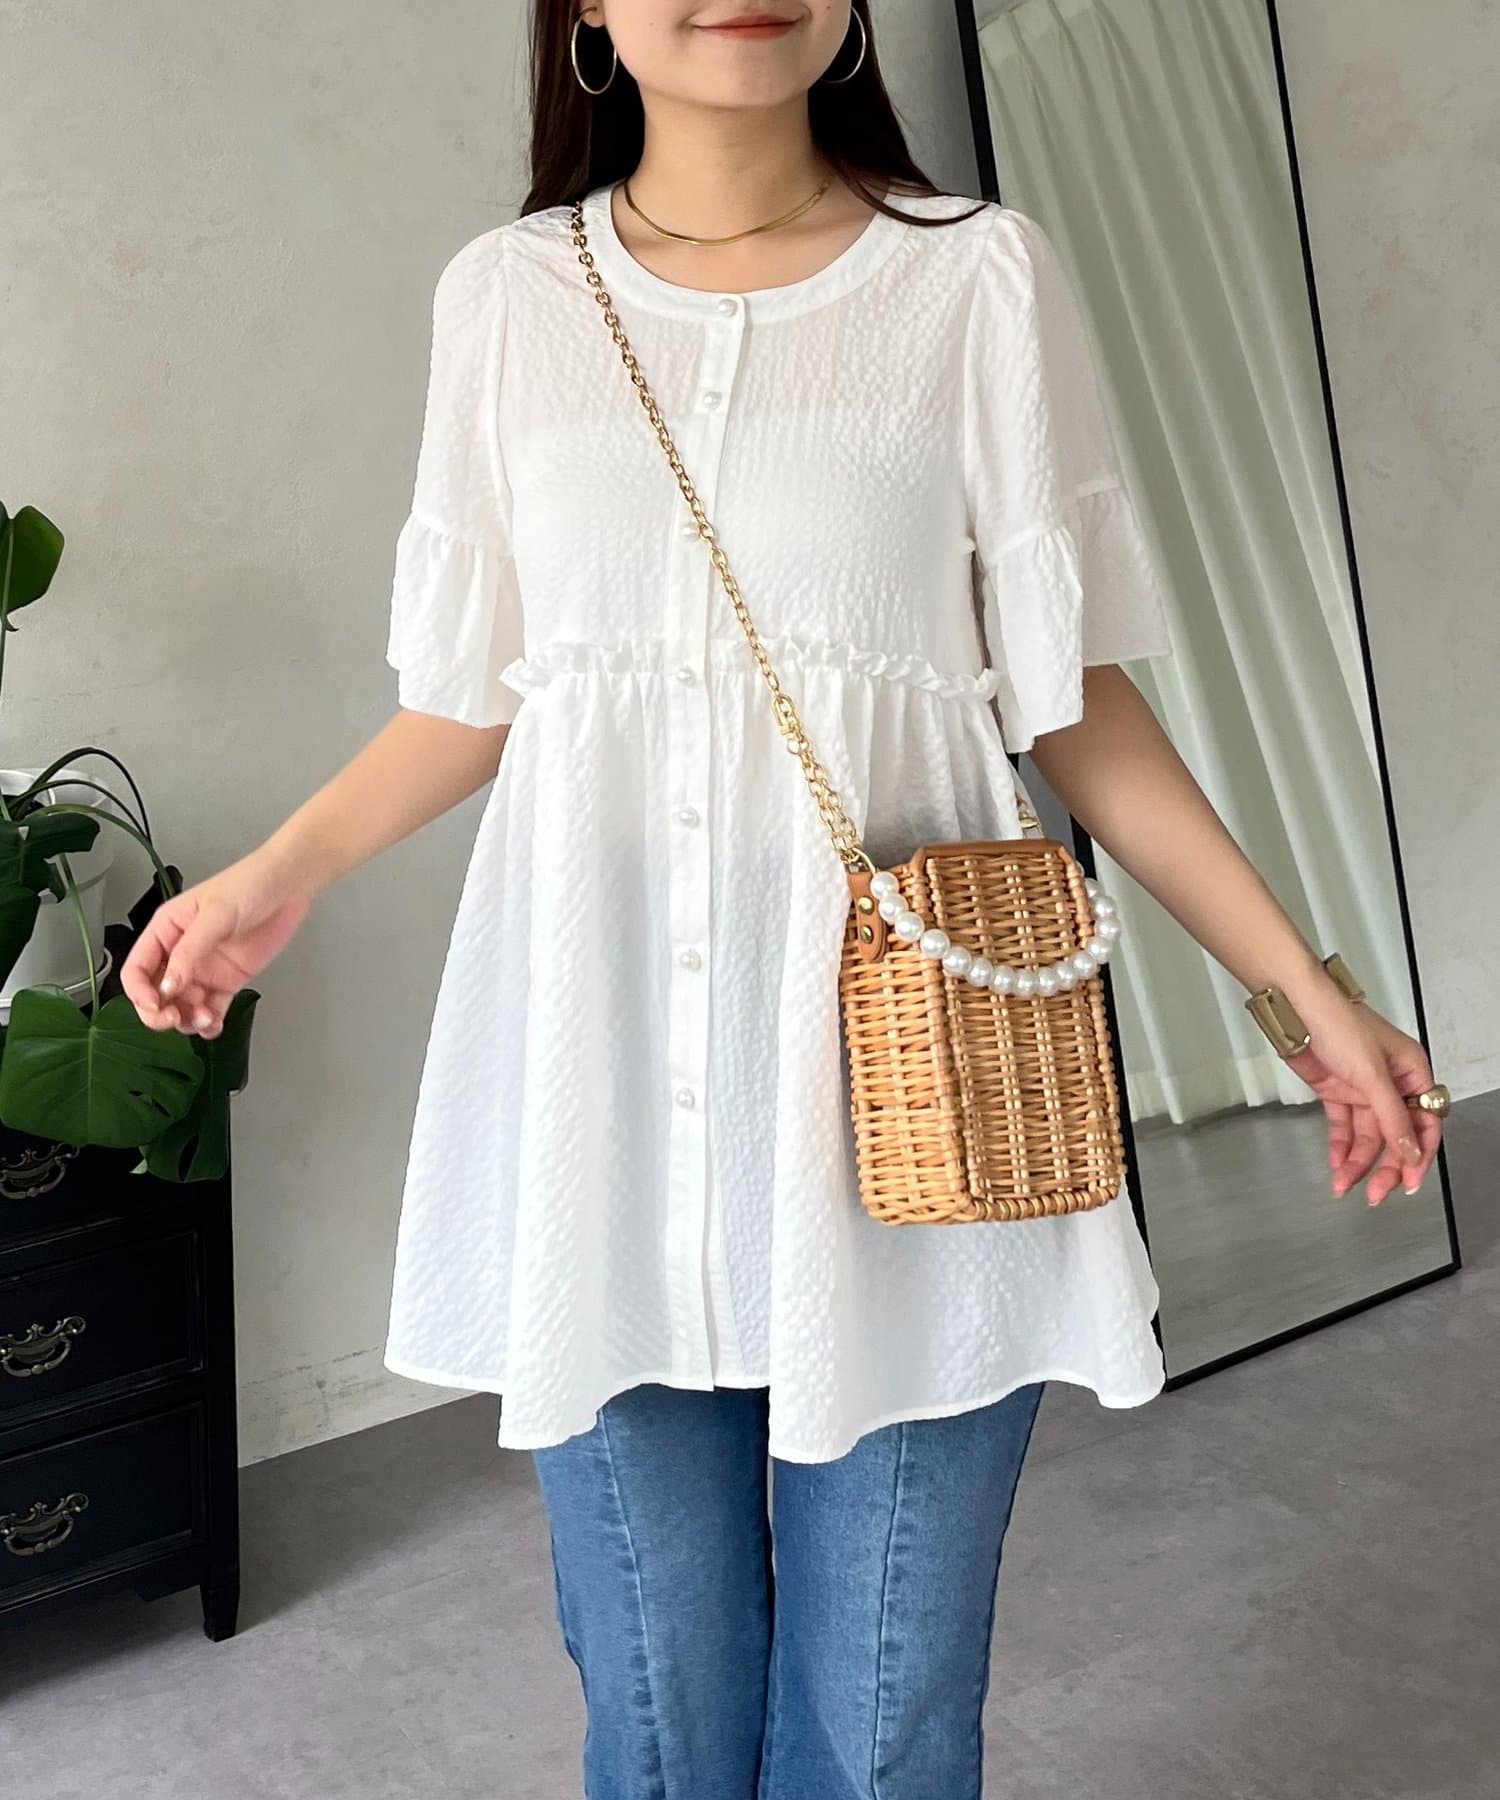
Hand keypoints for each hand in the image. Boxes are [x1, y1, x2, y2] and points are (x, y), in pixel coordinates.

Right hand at [120, 847, 314, 1038]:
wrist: (288, 887)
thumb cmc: (248, 885)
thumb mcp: (214, 915)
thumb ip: (189, 952)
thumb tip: (168, 986)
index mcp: (166, 931)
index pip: (137, 969)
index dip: (139, 992)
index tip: (155, 1005)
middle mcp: (181, 953)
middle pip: (155, 994)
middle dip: (159, 1013)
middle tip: (174, 1019)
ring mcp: (204, 969)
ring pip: (182, 1007)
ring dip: (187, 1021)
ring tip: (205, 1018)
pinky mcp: (227, 980)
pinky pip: (211, 1010)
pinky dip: (209, 1023)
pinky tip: (214, 1024)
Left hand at [1281, 986, 1442, 1206]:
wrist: (1295, 1008)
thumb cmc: (1338, 1022)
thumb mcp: (1372, 1074)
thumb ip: (1392, 1117)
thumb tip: (1411, 1151)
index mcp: (1411, 1072)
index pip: (1425, 1123)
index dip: (1419, 1155)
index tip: (1409, 1181)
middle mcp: (1390, 1082)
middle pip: (1395, 1135)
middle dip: (1386, 1166)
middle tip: (1376, 1193)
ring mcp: (1362, 1088)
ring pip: (1367, 1135)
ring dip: (1357, 1162)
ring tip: (1345, 1185)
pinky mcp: (1336, 1091)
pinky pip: (1343, 1126)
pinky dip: (1339, 1147)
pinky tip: (1336, 1166)